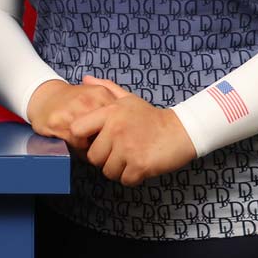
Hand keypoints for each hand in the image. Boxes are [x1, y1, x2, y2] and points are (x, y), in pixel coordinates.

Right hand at [25, 77, 121, 145]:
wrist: (44, 98)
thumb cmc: (73, 101)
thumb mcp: (95, 95)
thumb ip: (114, 104)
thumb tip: (134, 126)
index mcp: (100, 93)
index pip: (121, 119)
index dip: (120, 131)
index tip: (119, 137)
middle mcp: (88, 101)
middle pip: (109, 131)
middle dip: (109, 141)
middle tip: (109, 146)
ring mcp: (73, 112)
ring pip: (94, 140)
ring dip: (96, 147)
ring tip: (94, 147)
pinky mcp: (60, 124)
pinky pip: (78, 144)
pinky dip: (81, 149)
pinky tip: (80, 146)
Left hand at [69, 82, 196, 186]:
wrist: (181, 131)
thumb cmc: (151, 117)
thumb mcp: (128, 99)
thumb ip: (106, 88)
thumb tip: (84, 78)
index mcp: (110, 112)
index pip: (76, 129)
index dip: (82, 139)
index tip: (94, 141)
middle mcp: (116, 129)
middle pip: (93, 157)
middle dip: (104, 159)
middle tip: (120, 152)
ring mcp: (127, 148)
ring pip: (107, 171)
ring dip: (118, 169)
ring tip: (131, 158)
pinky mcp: (139, 165)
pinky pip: (124, 180)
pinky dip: (132, 177)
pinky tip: (140, 166)